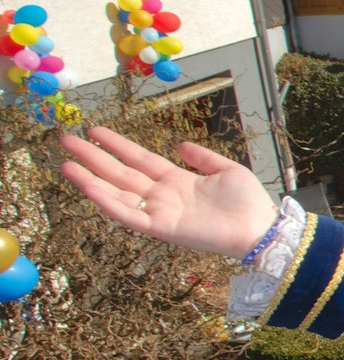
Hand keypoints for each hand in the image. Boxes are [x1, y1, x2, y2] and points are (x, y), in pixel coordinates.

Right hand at [60, 127, 277, 258]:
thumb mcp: (227, 170)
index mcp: (177, 181)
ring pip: (117, 194)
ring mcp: (160, 212)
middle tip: (67, 140)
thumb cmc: (248, 202)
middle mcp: (163, 196)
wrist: (260, 228)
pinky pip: (129, 216)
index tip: (95, 130)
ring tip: (66, 163)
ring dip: (91, 179)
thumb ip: (203, 158)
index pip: (140, 160)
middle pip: (120, 173)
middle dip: (94, 157)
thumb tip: (181, 144)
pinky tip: (89, 188)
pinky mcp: (162, 228)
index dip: (118, 145)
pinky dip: (108, 203)